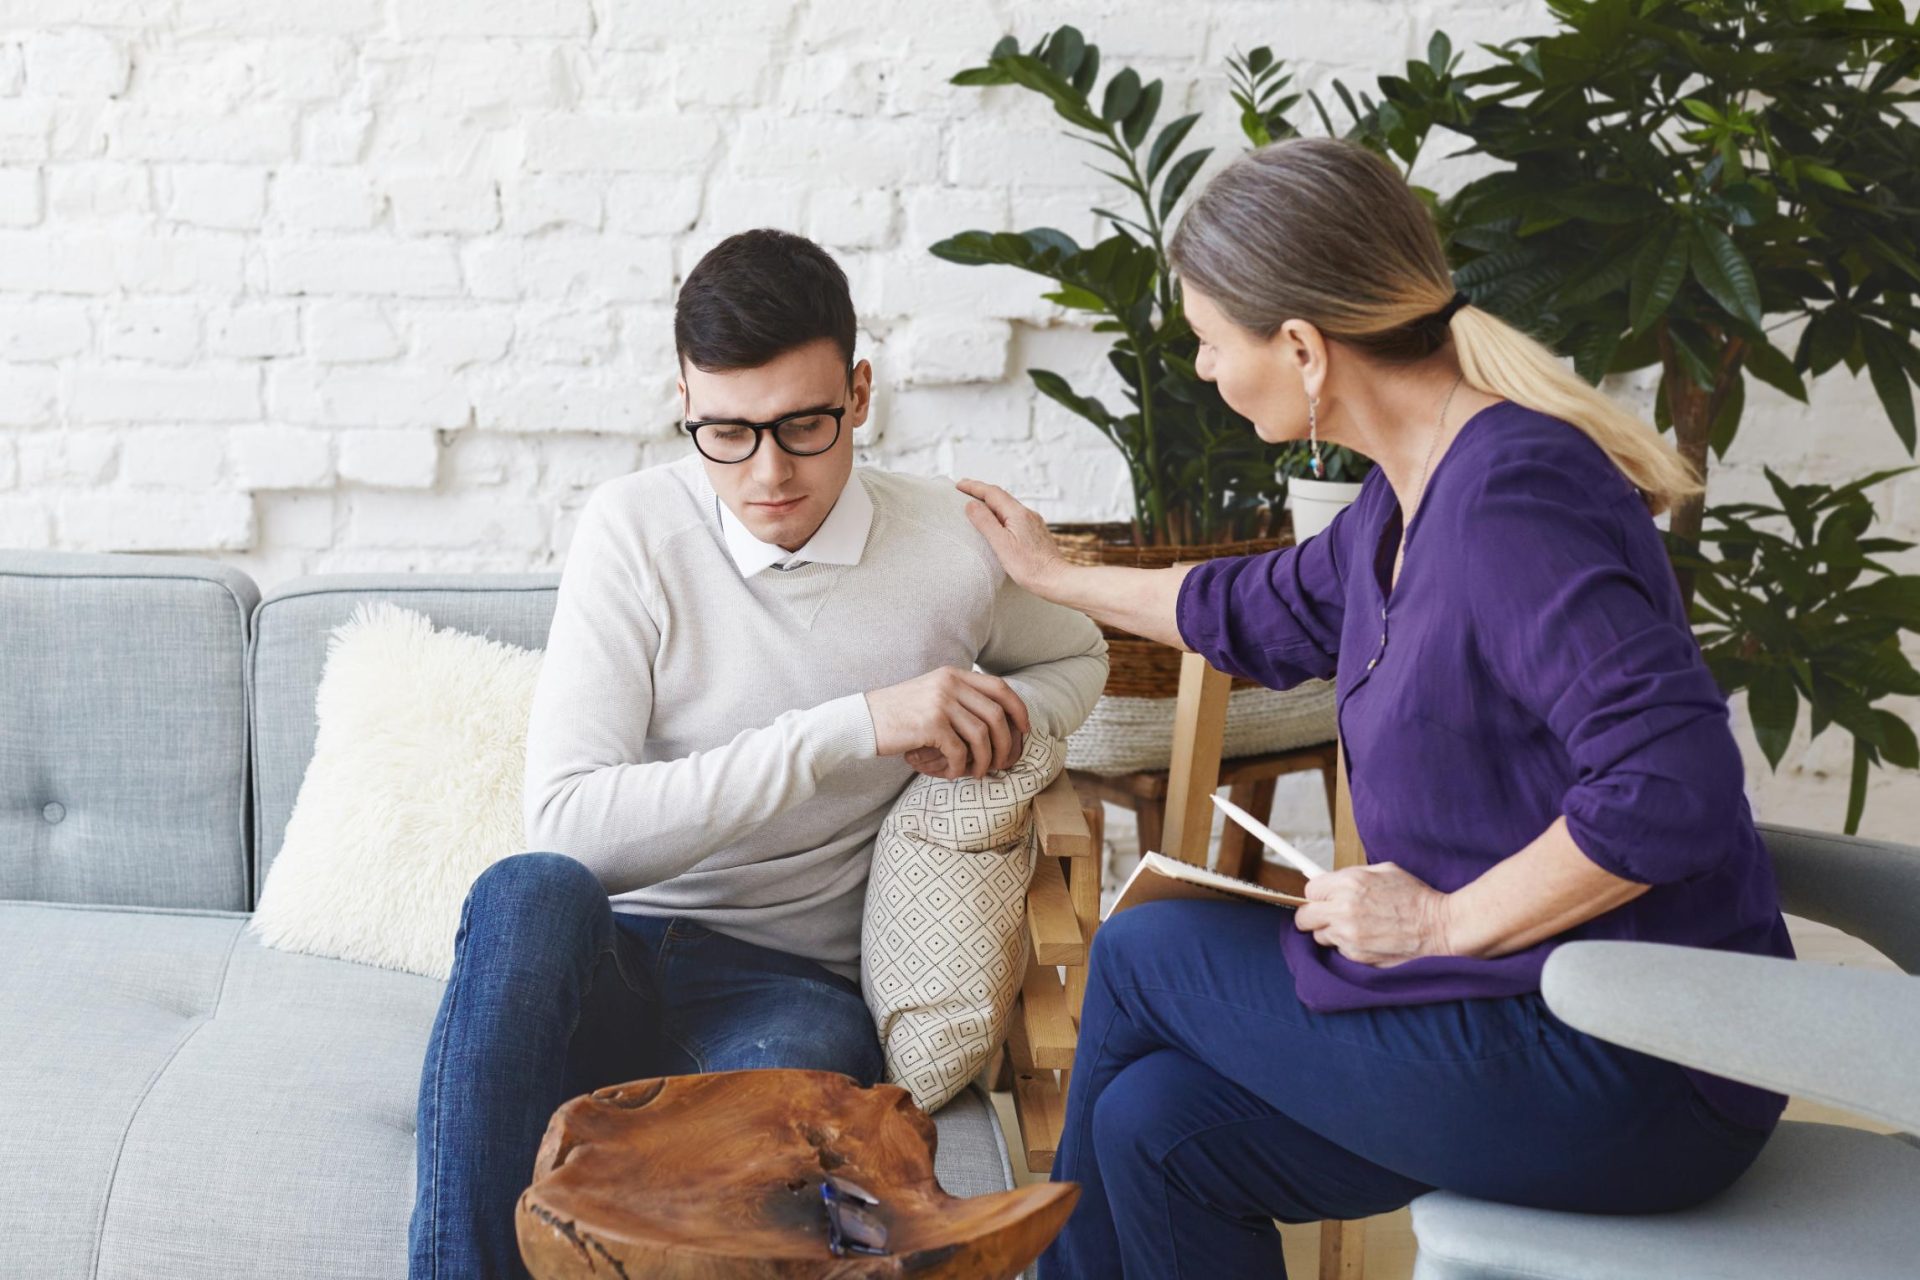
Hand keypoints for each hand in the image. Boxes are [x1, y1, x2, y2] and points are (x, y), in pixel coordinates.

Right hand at [866, 666, 1030, 779]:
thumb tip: (993, 719)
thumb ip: (958, 697)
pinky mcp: (930, 726)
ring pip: (982, 736)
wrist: (862, 720)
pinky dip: (960, 767)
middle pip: (997, 715)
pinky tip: (953, 773)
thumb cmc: (897, 714)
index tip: (1024, 730)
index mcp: (953, 675)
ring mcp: (940, 704)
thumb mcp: (930, 693)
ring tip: (978, 772)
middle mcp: (949, 685)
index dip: (1018, 710)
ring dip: (985, 760)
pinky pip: (959, 752)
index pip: (1000, 687)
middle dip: (1005, 743)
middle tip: (1002, 762)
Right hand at [956, 478, 1068, 598]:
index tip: (958, 485)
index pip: (992, 493)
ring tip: (976, 504)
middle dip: (981, 492)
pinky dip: (1001, 514)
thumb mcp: (1001, 544)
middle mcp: (1028, 514)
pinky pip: (1014, 517)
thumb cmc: (1029, 567)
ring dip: (991, 503)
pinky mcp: (1035, 533)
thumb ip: (985, 522)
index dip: (974, 487)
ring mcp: (1033, 523)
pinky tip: (997, 522)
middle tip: (963, 490)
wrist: (1056, 580)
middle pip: (1001, 496)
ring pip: (1008, 506)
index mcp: (1018, 513)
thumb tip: (971, 504)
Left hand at [1291, 863, 1453, 966]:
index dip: (1318, 894)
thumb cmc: (1415, 897)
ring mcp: (1348, 935)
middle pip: (1304, 917)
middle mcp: (1343, 909)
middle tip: (1327, 915)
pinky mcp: (1356, 956)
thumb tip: (1331, 880)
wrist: (1439, 927)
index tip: (1324, 897)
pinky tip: (1367, 939)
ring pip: (1319, 936)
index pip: (1310, 890)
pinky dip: (1347, 946)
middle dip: (1313, 915)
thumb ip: (1352, 875)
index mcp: (1349, 883)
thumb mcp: (1384, 871)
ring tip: (1354, 927)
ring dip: (1331, 932)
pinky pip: (1338, 951)